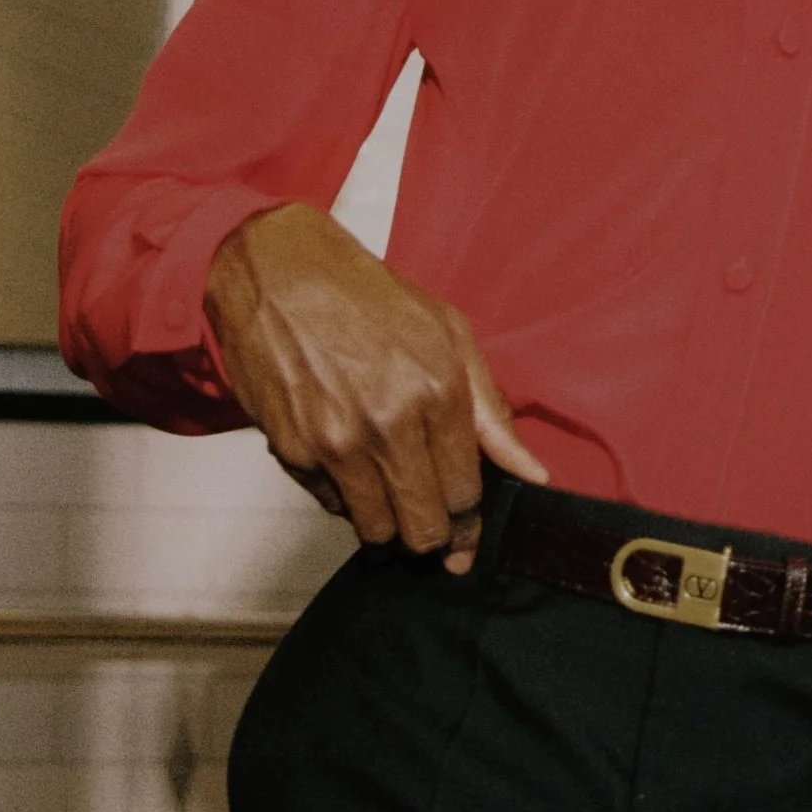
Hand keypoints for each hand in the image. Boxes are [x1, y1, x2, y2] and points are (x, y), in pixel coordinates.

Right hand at [203, 204, 546, 573]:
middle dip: (432, 537)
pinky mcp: (293, 450)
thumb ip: (491, 412)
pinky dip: (343, 496)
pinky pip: (329, 505)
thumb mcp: (449, 333)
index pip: (465, 496)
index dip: (468, 525)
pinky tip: (348, 463)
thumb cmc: (368, 298)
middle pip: (423, 528)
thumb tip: (532, 472)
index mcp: (438, 393)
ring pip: (376, 531)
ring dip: (387, 525)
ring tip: (388, 496)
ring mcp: (336, 442)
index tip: (464, 539)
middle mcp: (389, 425)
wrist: (280, 272)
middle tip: (430, 527)